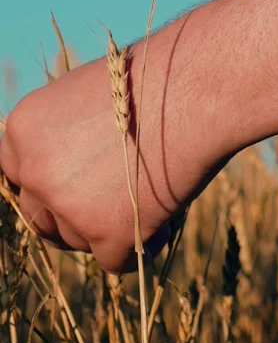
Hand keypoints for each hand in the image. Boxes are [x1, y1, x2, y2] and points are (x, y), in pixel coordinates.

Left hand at [0, 26, 225, 272]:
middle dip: (72, 219)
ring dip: (108, 231)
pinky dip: (141, 246)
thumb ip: (68, 133)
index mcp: (24, 129)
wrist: (194, 93)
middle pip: (41, 217)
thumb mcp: (89, 94)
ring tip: (153, 202)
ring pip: (78, 241)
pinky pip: (116, 261)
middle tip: (109, 209)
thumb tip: (77, 166)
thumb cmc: (154, 81)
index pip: (15, 174)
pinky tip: (165, 223)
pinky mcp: (108, 234)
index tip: (71, 189)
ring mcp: (69, 207)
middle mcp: (35, 171)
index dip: (45, 186)